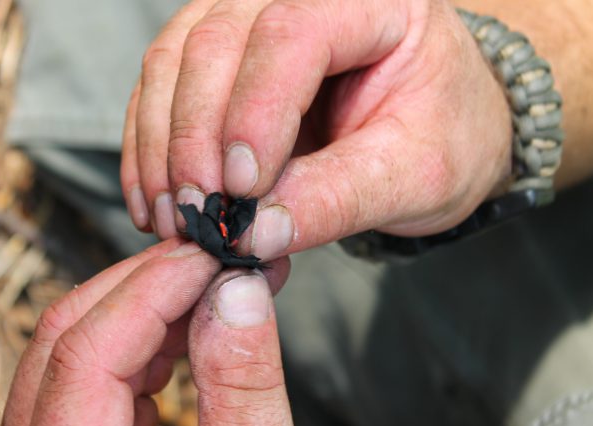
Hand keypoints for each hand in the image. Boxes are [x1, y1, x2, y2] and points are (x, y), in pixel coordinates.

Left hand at [0, 239, 295, 425]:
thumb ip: (242, 388)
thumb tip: (238, 292)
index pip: (85, 354)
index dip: (152, 291)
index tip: (211, 257)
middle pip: (66, 339)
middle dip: (146, 287)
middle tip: (214, 259)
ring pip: (73, 351)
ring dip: (146, 312)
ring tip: (214, 290)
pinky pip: (87, 378)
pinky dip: (142, 349)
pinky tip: (192, 335)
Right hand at [121, 0, 511, 259]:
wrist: (435, 127)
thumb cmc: (441, 136)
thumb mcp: (415, 176)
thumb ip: (338, 200)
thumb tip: (254, 234)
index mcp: (372, 2)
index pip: (293, 36)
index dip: (256, 111)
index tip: (241, 189)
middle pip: (216, 42)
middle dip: (195, 137)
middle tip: (199, 216)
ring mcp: (248, 16)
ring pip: (174, 59)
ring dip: (162, 145)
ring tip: (175, 217)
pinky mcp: (217, 52)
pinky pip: (162, 84)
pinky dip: (151, 145)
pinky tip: (156, 199)